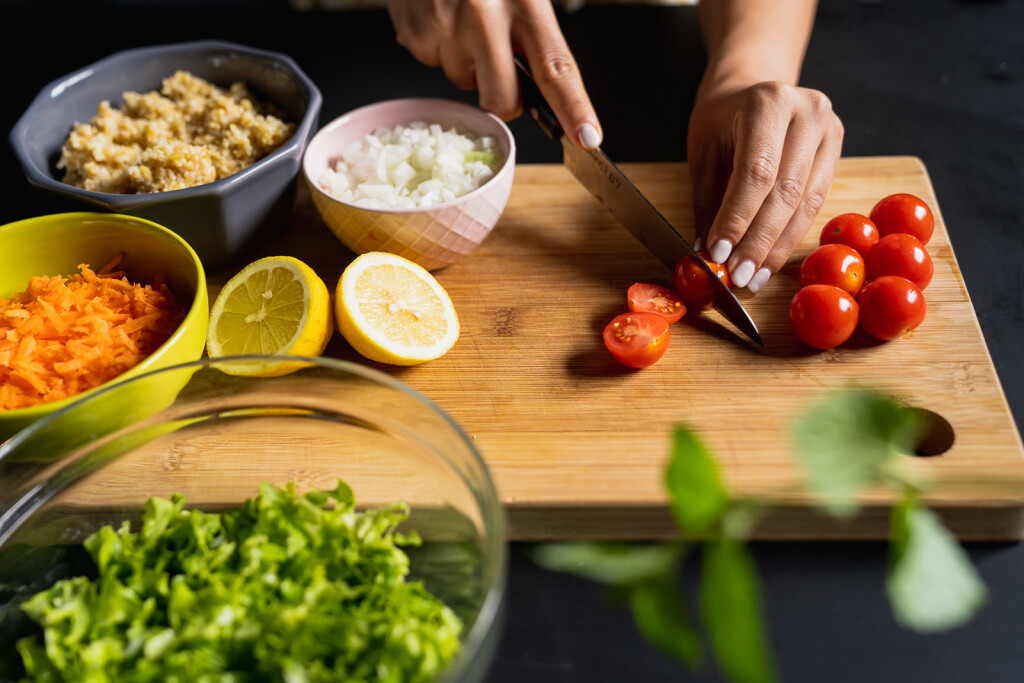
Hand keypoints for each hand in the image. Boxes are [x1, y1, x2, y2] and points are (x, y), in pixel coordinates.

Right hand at [386, 0, 601, 148]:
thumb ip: (536, 33)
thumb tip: (548, 87)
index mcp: (524, 1)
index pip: (556, 67)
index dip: (573, 108)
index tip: (587, 138)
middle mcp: (484, 15)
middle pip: (501, 99)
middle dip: (503, 97)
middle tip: (499, 65)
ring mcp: (443, 25)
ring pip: (462, 80)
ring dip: (467, 60)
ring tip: (462, 16)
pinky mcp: (411, 30)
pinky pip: (431, 61)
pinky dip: (438, 43)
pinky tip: (439, 10)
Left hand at [687, 81, 843, 292]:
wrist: (752, 89)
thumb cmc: (721, 122)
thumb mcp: (703, 156)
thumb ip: (708, 204)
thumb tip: (707, 255)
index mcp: (767, 102)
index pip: (756, 172)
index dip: (738, 218)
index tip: (719, 254)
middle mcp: (807, 112)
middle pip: (785, 190)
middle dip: (758, 241)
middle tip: (738, 276)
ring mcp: (829, 130)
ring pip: (805, 203)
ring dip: (776, 247)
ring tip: (753, 278)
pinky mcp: (838, 150)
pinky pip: (815, 204)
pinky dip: (789, 237)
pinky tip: (769, 261)